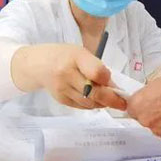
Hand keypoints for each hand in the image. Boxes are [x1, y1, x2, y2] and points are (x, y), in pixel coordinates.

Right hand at [12, 44, 126, 110]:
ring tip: (108, 99)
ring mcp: (62, 88)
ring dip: (102, 103)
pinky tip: (94, 99)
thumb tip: (114, 86)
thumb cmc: (64, 55)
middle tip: (122, 103)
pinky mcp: (60, 99)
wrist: (38, 64)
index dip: (108, 80)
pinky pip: (81, 106)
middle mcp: (67, 73)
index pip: (97, 72)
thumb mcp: (81, 53)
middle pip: (94, 92)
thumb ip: (96, 67)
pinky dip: (91, 105)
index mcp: (75, 57)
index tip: (115, 84)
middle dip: (112, 100)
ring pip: (89, 103)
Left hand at [127, 72, 160, 142]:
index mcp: (137, 105)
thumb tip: (149, 97)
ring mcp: (158, 131)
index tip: (147, 102)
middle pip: (144, 118)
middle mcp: (145, 120)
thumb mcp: (158, 82)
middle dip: (153, 113)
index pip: (132, 107)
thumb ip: (148, 94)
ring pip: (158, 127)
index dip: (142, 104)